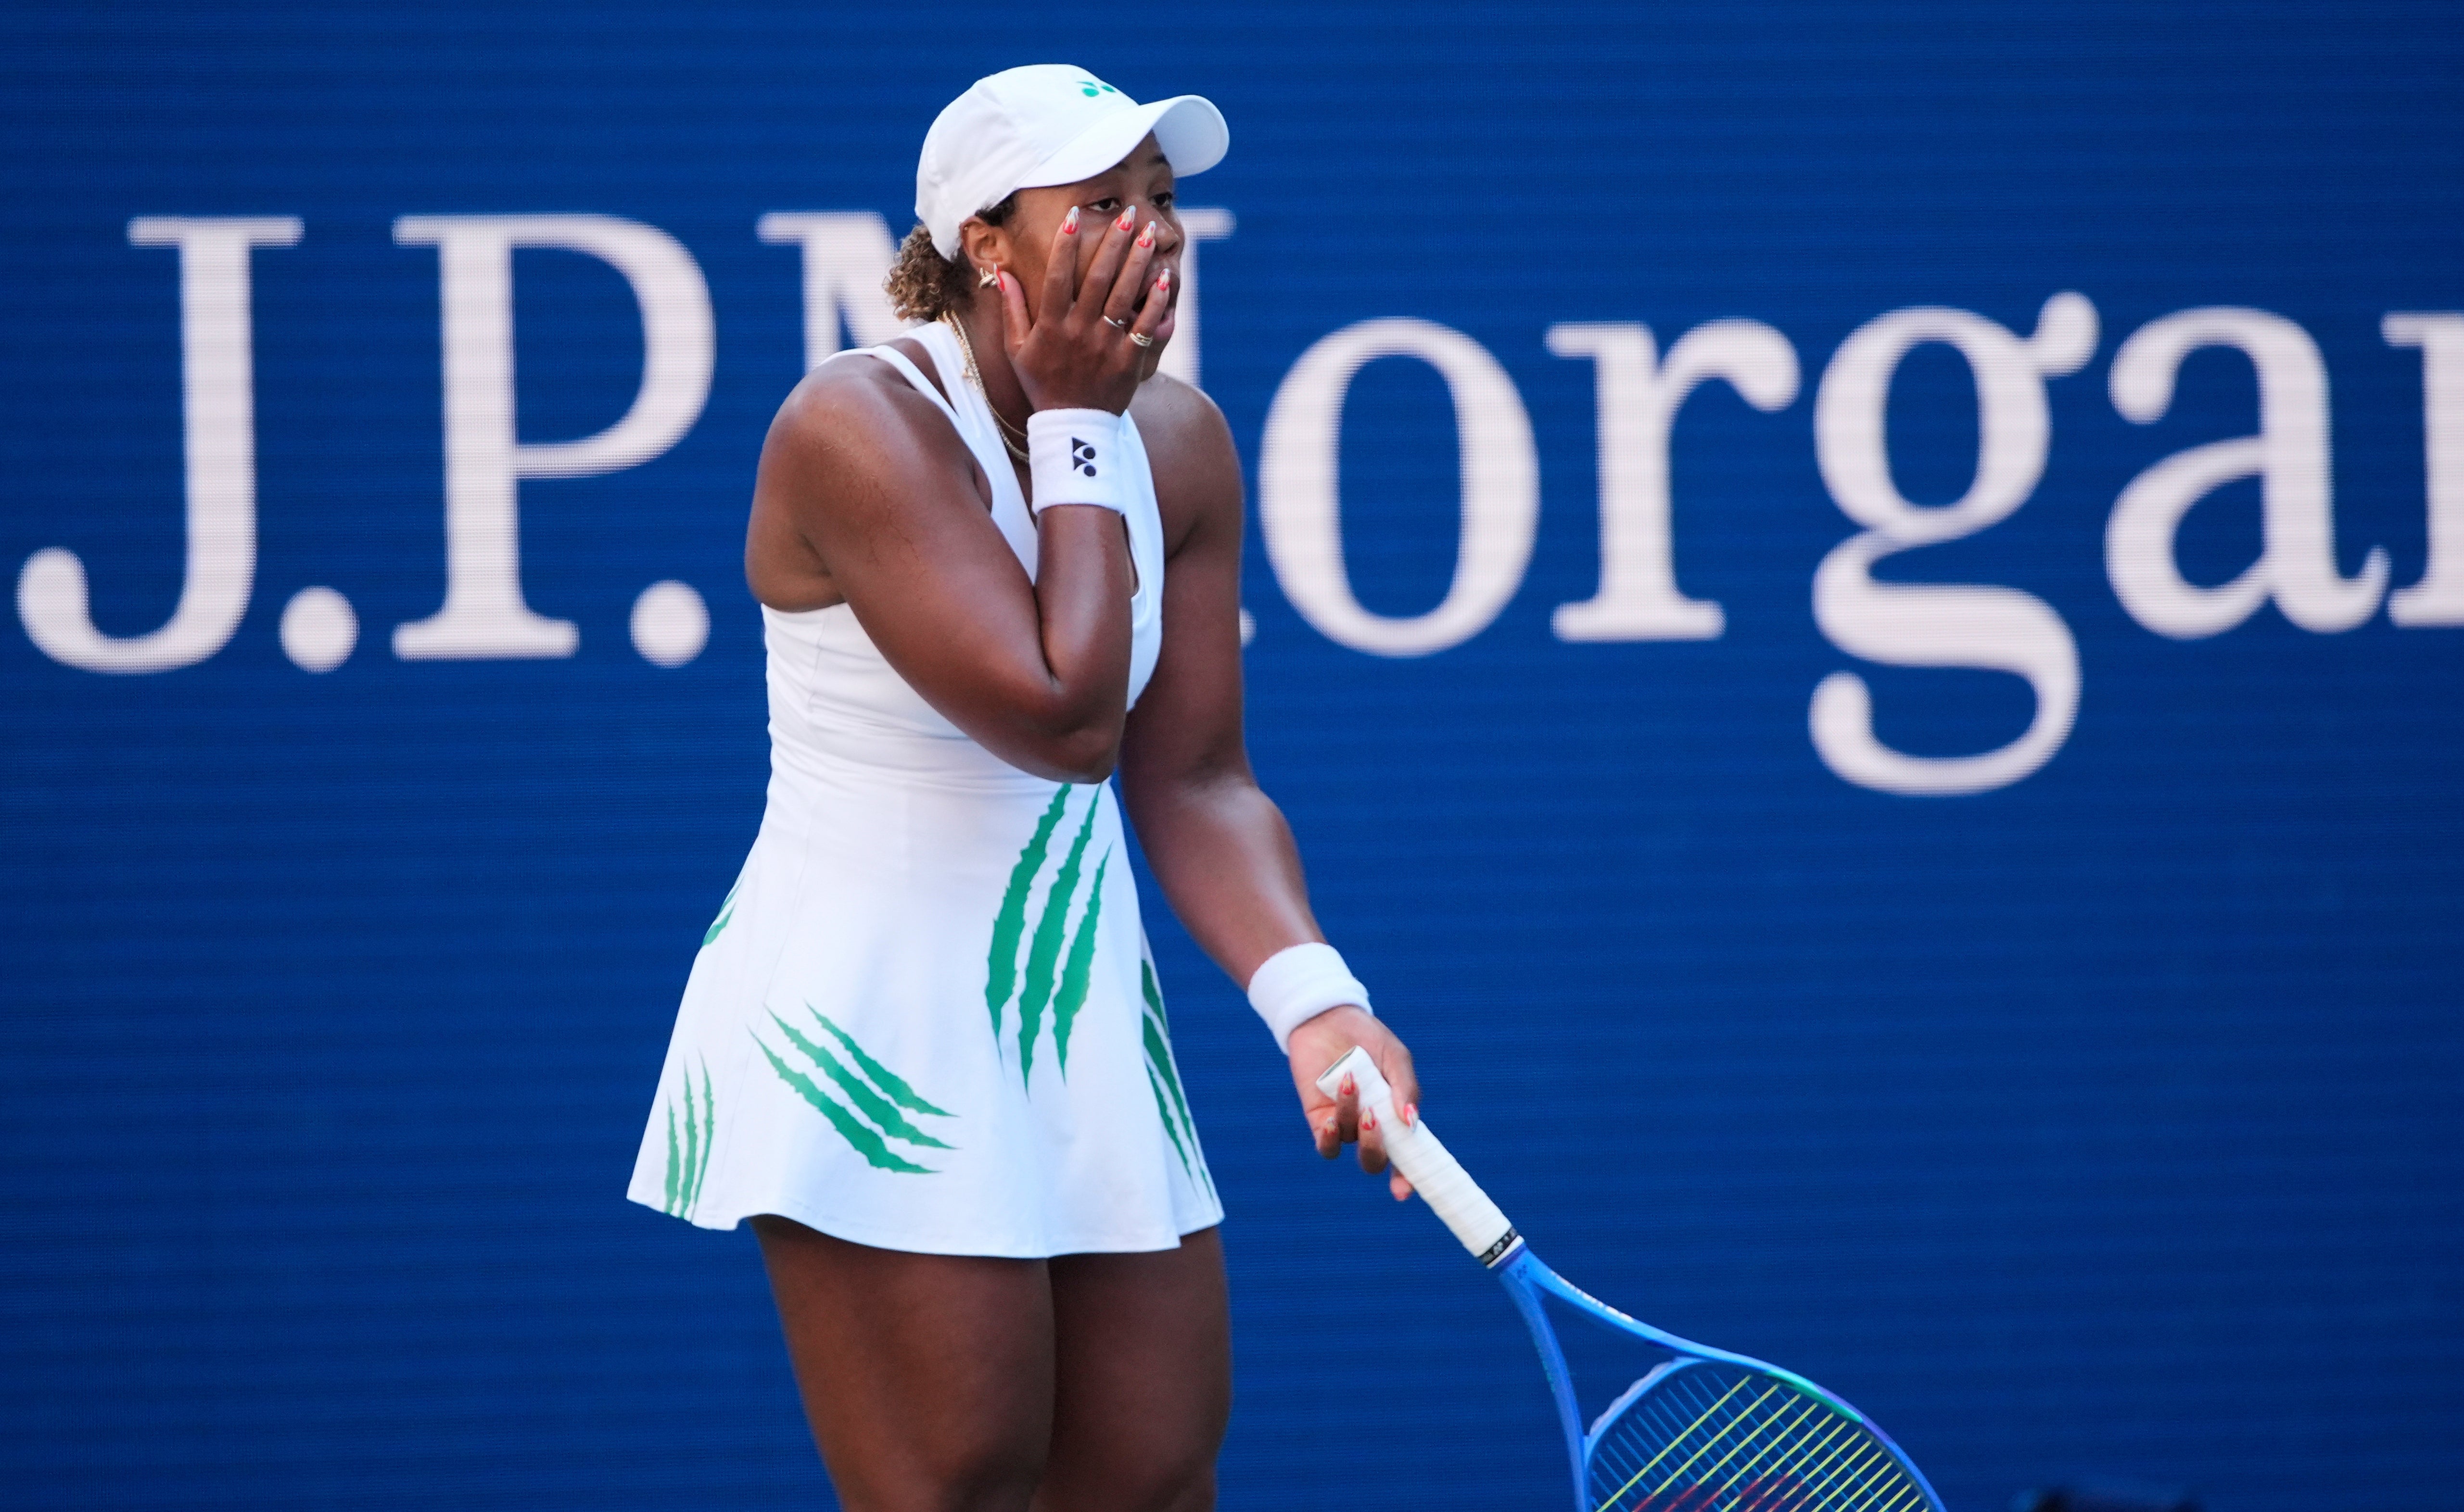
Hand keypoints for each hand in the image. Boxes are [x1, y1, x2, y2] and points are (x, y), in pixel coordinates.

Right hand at [996, 206, 1175, 415]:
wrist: (1072, 428)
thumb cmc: (1042, 384)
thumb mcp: (1017, 349)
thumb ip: (1012, 309)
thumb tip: (1001, 272)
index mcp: (1051, 326)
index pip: (1056, 276)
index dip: (1064, 245)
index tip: (1074, 214)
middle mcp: (1078, 332)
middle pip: (1097, 279)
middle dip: (1114, 243)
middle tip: (1129, 215)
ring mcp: (1105, 346)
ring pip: (1123, 296)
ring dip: (1138, 262)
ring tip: (1150, 234)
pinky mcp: (1128, 361)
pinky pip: (1145, 327)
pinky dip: (1156, 303)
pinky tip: (1165, 279)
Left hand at [1287, 1006, 1421, 1201]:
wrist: (1328, 1018)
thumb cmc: (1368, 1037)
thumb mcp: (1396, 1058)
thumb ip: (1406, 1089)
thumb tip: (1412, 1123)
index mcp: (1395, 1116)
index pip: (1405, 1155)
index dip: (1407, 1178)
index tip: (1404, 1191)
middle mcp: (1370, 1126)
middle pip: (1374, 1161)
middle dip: (1377, 1150)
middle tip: (1375, 1120)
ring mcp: (1343, 1124)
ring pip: (1350, 1143)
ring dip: (1352, 1118)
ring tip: (1351, 1081)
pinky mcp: (1318, 1118)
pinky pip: (1325, 1143)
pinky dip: (1329, 1136)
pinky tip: (1330, 1118)